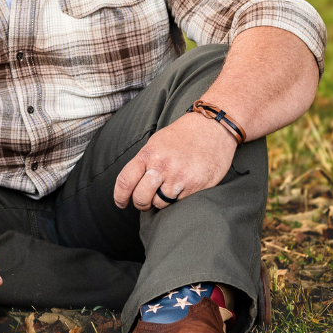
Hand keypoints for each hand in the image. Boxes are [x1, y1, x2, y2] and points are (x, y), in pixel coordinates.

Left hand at [114, 111, 236, 210]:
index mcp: (148, 154)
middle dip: (141, 204)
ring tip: (166, 191)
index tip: (121, 203)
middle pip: (140, 198)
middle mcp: (161, 167)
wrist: (212, 128)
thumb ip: (144, 163)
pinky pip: (179, 203)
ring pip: (159, 204)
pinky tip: (182, 188)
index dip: (119, 196)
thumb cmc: (182, 136)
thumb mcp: (156, 143)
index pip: (125, 181)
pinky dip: (177, 200)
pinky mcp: (195, 186)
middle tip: (145, 202)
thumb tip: (132, 184)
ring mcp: (179, 178)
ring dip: (160, 202)